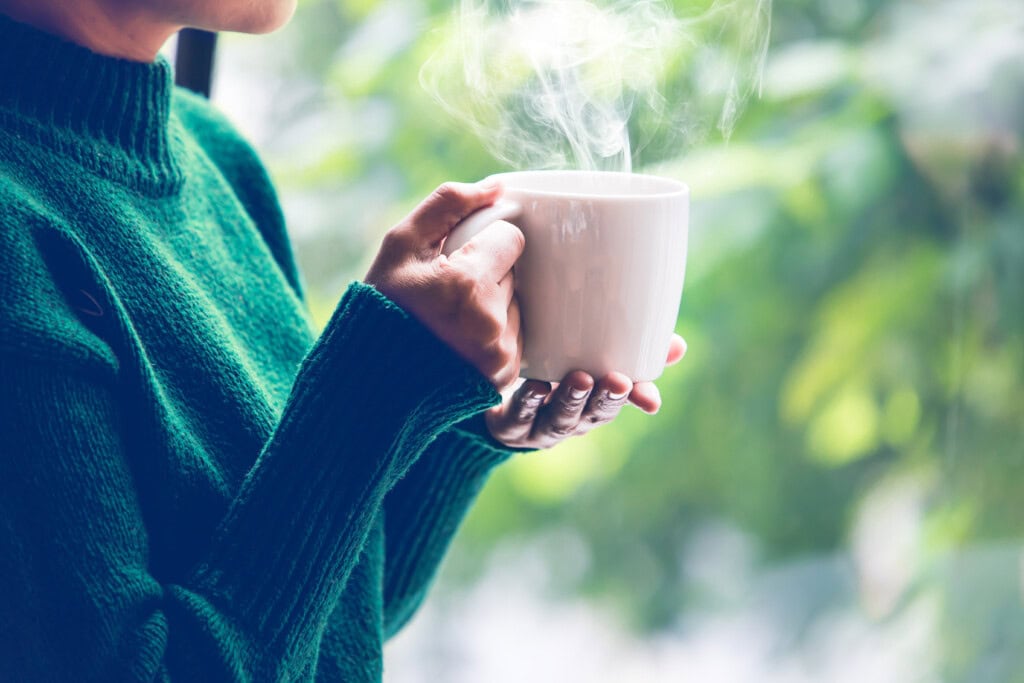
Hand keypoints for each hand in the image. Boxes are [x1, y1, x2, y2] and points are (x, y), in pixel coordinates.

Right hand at [365, 181, 524, 388]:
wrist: (373, 377)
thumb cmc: (383, 305)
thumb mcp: (400, 245)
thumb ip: (448, 205)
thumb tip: (497, 187)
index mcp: (467, 284)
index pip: (511, 238)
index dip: (484, 244)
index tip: (460, 258)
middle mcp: (490, 321)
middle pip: (513, 272)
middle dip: (486, 275)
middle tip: (448, 293)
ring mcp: (501, 353)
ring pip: (516, 304)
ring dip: (493, 304)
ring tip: (452, 319)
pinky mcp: (506, 375)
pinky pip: (515, 335)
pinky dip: (494, 333)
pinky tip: (461, 339)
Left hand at [486, 334, 687, 448]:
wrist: (490, 392)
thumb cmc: (549, 371)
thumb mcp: (588, 359)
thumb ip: (629, 349)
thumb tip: (680, 346)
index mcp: (592, 404)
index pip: (620, 404)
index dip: (636, 401)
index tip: (651, 399)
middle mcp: (570, 419)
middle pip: (592, 415)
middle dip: (607, 400)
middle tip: (618, 382)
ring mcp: (539, 425)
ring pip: (559, 419)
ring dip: (572, 400)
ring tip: (580, 380)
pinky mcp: (509, 424)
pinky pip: (520, 416)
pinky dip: (529, 402)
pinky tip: (536, 386)